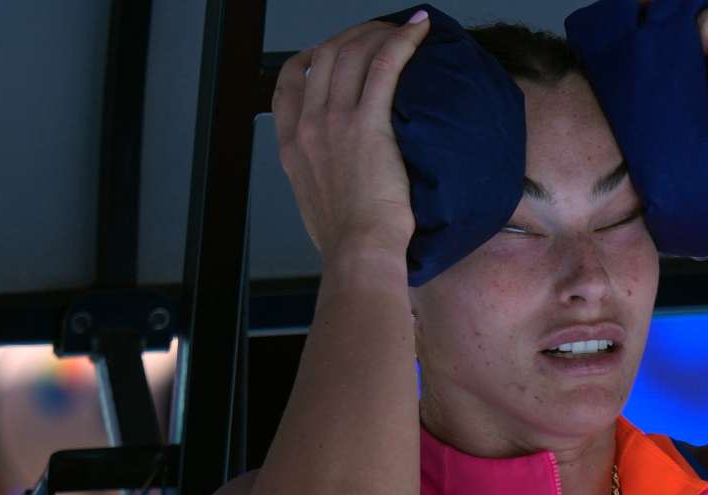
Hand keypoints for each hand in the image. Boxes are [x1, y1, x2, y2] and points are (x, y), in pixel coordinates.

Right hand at [272, 12, 430, 260]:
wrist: (358, 251)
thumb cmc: (346, 240)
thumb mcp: (315, 203)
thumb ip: (319, 178)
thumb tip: (338, 175)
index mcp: (291, 146)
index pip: (287, 84)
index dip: (308, 57)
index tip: (329, 51)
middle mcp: (308, 126)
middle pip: (323, 57)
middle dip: (352, 37)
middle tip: (378, 35)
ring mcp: (335, 122)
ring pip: (352, 54)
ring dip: (379, 34)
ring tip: (403, 29)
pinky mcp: (368, 124)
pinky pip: (385, 67)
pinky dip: (403, 42)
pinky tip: (419, 30)